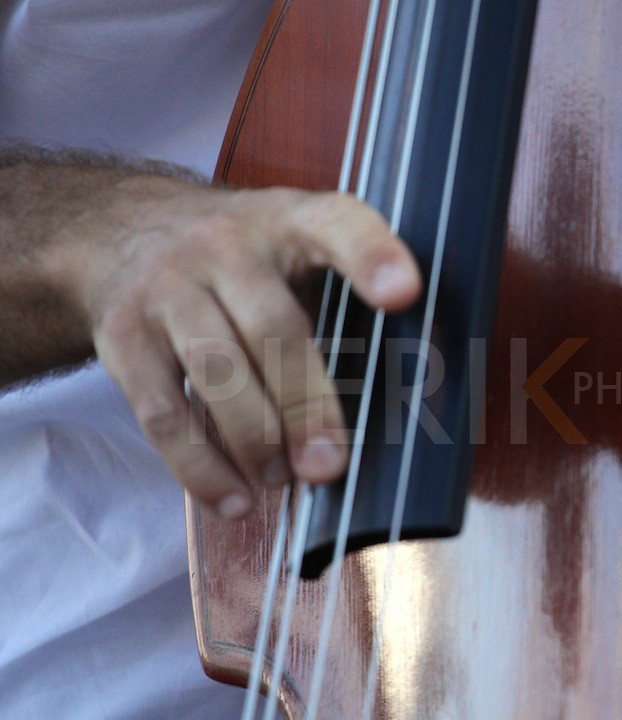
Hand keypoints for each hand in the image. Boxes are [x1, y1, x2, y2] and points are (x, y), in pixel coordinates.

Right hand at [49, 174, 419, 516]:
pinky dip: (201, 467)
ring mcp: (166, 288)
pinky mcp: (125, 337)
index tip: (405, 294)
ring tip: (283, 479)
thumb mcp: (291, 248)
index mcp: (286, 219)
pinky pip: (163, 412)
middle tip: (329, 465)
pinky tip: (234, 500)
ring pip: (217, 372)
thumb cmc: (239, 260)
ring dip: (256, 440)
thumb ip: (340, 302)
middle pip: (273, 326)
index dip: (371, 255)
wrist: (119, 234)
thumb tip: (399, 404)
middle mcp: (223, 244)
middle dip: (306, 405)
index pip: (335, 223)